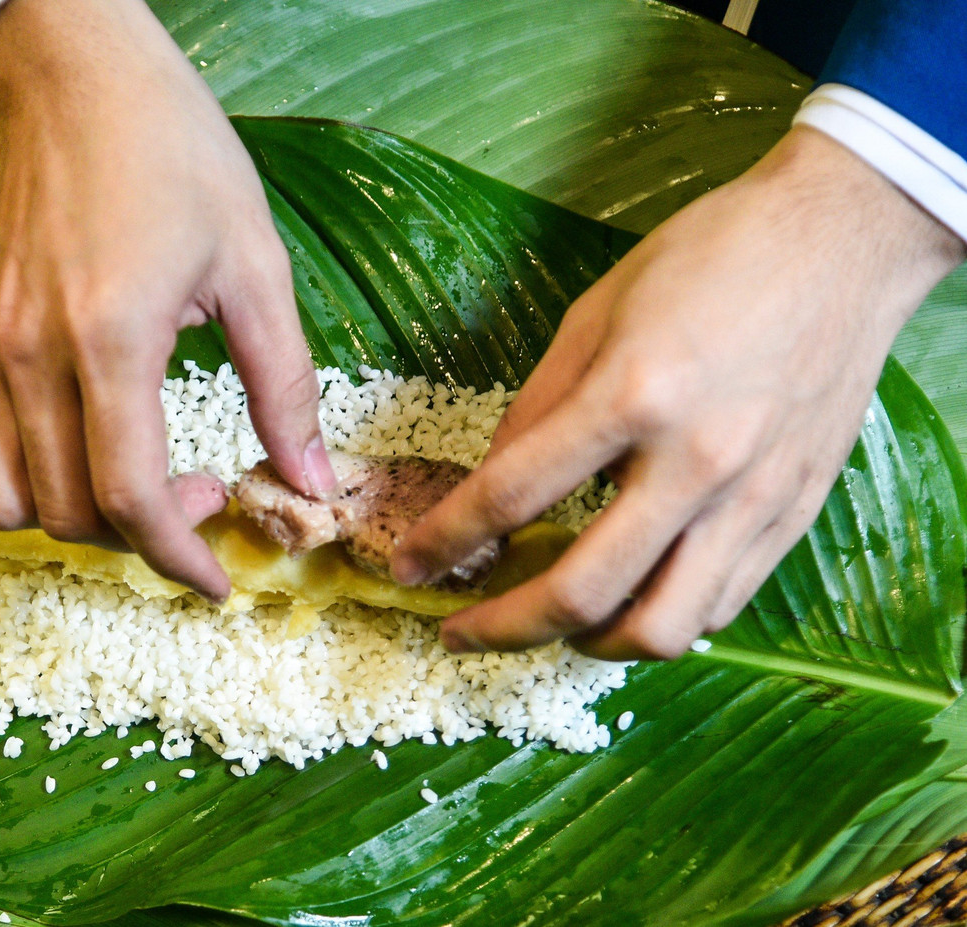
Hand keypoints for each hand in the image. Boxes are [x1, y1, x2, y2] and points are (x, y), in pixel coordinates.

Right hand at [0, 0, 335, 599]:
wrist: (74, 82)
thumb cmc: (174, 157)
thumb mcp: (256, 266)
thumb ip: (284, 386)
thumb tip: (311, 481)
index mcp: (111, 340)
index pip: (126, 499)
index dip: (177, 559)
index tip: (216, 581)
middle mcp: (31, 356)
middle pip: (65, 513)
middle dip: (139, 536)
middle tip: (198, 496)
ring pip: (2, 498)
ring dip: (71, 516)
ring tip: (129, 477)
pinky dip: (19, 476)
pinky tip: (77, 442)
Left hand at [392, 126, 965, 659]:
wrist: (842, 240)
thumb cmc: (711, 257)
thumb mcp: (596, 311)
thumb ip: (537, 406)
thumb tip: (491, 479)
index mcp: (634, 396)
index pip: (513, 496)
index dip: (444, 542)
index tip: (409, 567)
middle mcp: (696, 463)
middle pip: (582, 591)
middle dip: (501, 628)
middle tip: (459, 630)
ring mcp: (753, 499)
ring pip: (662, 628)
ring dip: (588, 644)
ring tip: (552, 624)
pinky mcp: (793, 515)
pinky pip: (720, 605)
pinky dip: (662, 619)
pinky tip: (630, 597)